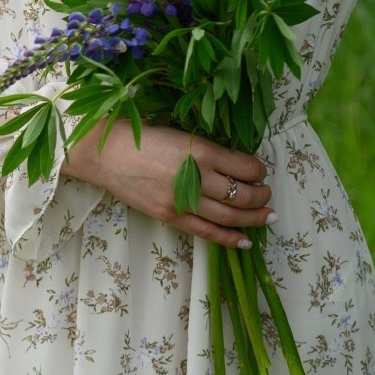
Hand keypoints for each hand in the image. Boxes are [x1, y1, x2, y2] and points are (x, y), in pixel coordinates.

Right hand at [64, 121, 275, 248]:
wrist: (107, 153)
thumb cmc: (145, 136)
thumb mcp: (183, 134)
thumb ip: (209, 150)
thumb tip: (238, 165)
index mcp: (201, 150)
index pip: (245, 166)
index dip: (258, 170)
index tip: (259, 171)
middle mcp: (195, 177)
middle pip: (241, 194)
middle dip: (261, 196)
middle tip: (268, 195)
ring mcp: (182, 200)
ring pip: (229, 216)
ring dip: (253, 218)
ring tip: (267, 216)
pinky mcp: (170, 216)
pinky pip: (206, 232)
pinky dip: (229, 238)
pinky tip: (246, 241)